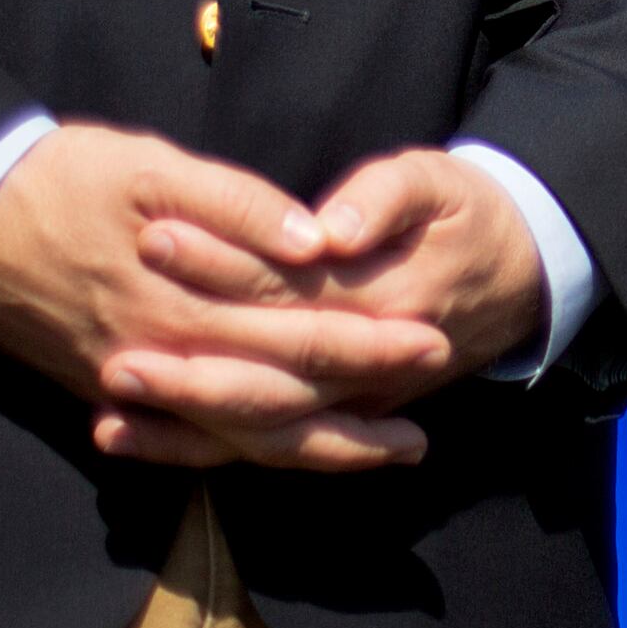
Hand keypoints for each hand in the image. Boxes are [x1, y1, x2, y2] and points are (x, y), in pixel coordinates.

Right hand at [0, 123, 449, 471]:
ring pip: (240, 435)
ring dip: (317, 445)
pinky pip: (192, 438)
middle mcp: (164, 355)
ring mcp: (134, 382)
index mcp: (185, 299)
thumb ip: (238, 204)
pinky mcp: (109, 389)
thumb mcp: (151, 166)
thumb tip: (317, 241)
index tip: (430, 344)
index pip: (297, 332)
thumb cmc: (61, 176)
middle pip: (280, 397)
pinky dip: (246, 449)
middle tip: (431, 414)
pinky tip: (289, 450)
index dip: (368, 343)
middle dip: (361, 405)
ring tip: (385, 451)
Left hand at [117, 147, 552, 422]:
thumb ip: (383, 196)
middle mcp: (364, 367)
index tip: (155, 234)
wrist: (518, 276)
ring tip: (108, 393)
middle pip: (263, 367)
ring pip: (257, 423)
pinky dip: (190, 446)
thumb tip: (327, 229)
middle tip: (111, 338)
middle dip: (184, 354)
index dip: (220, 262)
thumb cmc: (464, 215)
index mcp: (383, 300)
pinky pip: (256, 445)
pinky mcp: (330, 418)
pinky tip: (126, 435)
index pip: (287, 285)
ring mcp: (348, 402)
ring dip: (179, 414)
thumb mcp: (437, 181)